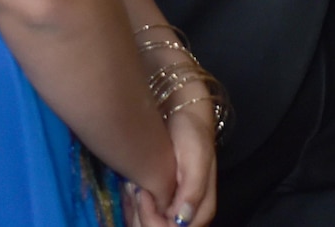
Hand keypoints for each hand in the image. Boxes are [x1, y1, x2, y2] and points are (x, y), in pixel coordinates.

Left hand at [122, 99, 215, 226]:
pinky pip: (145, 219)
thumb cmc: (192, 136)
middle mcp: (189, 215)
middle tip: (137, 190)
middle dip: (143, 217)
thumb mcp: (197, 158)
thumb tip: (182, 219)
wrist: (183, 118)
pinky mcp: (163, 203)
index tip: (144, 195)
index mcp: (202, 209)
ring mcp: (175, 210)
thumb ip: (194, 189)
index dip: (155, 221)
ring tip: (134, 188)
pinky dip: (135, 210)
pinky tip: (132, 192)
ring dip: (137, 214)